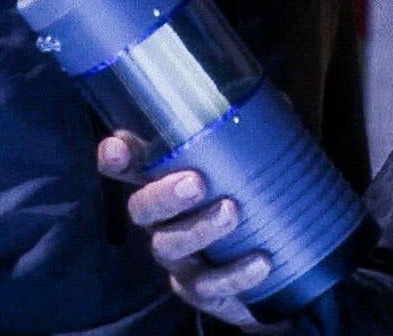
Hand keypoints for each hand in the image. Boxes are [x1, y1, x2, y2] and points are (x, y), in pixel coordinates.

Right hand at [96, 136, 278, 329]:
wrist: (271, 266)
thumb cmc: (250, 201)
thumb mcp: (250, 166)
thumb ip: (254, 137)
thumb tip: (276, 102)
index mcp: (167, 183)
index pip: (128, 168)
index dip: (116, 159)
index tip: (118, 147)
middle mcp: (163, 221)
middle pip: (142, 210)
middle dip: (163, 195)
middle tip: (195, 182)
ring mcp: (179, 258)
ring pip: (170, 245)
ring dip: (199, 229)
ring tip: (232, 211)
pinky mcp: (201, 290)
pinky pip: (208, 286)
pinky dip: (233, 274)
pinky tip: (260, 261)